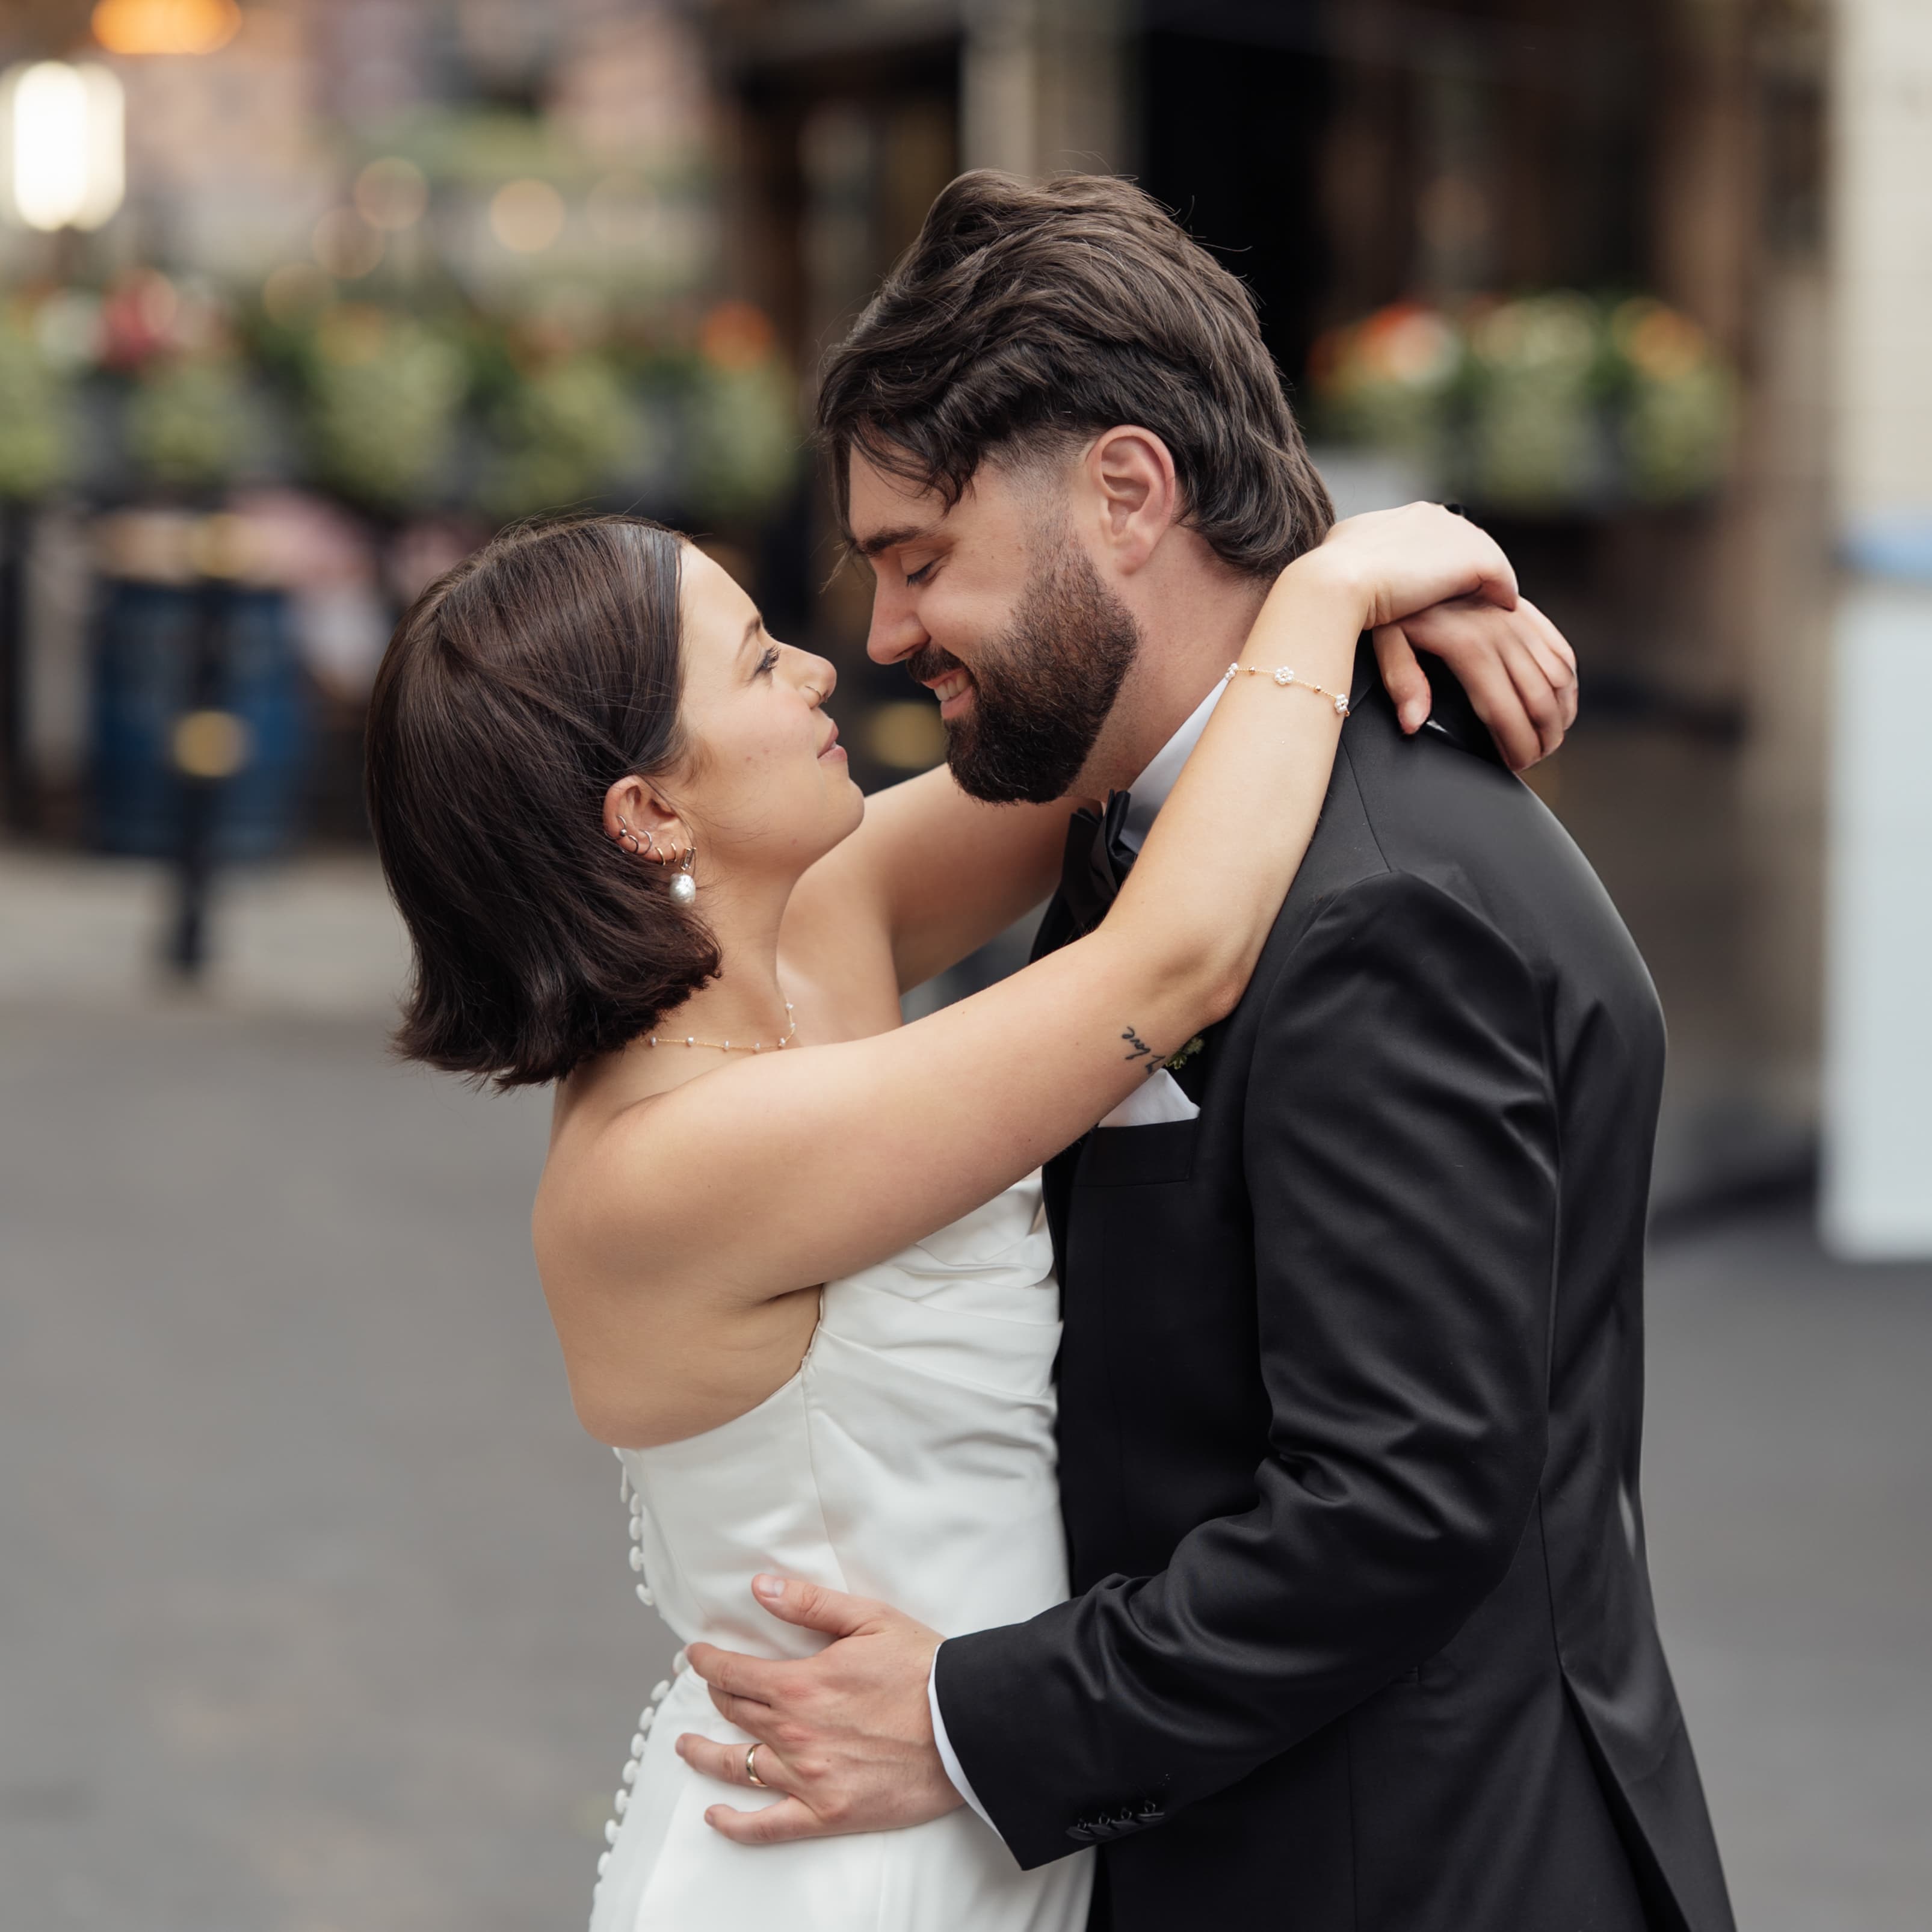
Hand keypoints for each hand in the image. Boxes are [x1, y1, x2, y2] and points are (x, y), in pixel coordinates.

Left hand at [677, 1574, 960, 1844]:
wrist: (966, 1725)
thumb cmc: (922, 1668)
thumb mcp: (869, 1619)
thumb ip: (809, 1604)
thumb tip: (760, 1588)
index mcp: (801, 1684)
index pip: (734, 1672)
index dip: (708, 1661)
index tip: (696, 1655)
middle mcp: (795, 1733)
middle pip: (736, 1714)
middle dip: (715, 1695)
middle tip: (708, 1687)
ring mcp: (808, 1778)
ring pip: (739, 1767)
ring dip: (706, 1754)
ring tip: (687, 1747)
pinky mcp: (828, 1813)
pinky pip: (767, 1825)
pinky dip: (736, 1824)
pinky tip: (717, 1816)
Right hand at [1301, 501, 1518, 633]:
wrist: (1331, 587)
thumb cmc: (1323, 586)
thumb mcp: (1338, 568)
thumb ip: (1355, 566)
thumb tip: (1351, 579)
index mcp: (1393, 517)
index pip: (1429, 533)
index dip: (1438, 559)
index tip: (1442, 581)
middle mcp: (1426, 515)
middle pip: (1461, 540)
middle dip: (1469, 566)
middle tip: (1479, 593)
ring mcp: (1450, 533)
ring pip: (1483, 554)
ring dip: (1489, 578)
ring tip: (1494, 602)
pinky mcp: (1470, 557)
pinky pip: (1499, 574)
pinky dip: (1503, 590)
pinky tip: (1504, 607)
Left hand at [1373, 594, 1578, 770]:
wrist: (1408, 557)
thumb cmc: (1394, 603)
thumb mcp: (1386, 640)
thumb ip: (1402, 682)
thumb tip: (1413, 722)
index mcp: (1470, 647)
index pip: (1504, 710)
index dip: (1516, 744)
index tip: (1515, 764)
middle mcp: (1502, 633)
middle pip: (1538, 700)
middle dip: (1542, 739)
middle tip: (1534, 759)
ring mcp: (1519, 621)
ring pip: (1558, 678)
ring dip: (1560, 715)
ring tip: (1549, 740)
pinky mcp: (1527, 613)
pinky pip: (1561, 652)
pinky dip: (1567, 683)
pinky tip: (1561, 704)